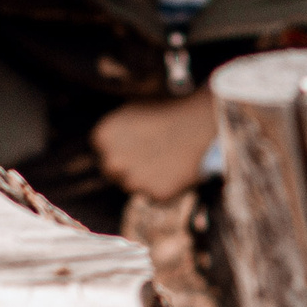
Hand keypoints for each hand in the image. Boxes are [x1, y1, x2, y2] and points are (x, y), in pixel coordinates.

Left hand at [93, 92, 219, 199]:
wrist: (204, 121)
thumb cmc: (171, 111)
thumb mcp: (133, 112)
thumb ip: (117, 133)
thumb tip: (111, 147)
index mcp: (102, 136)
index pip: (104, 152)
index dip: (123, 150)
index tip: (141, 144)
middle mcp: (113, 161)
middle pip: (113, 173)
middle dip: (130, 167)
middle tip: (155, 154)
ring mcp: (133, 180)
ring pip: (134, 186)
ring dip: (147, 178)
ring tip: (169, 158)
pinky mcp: (156, 194)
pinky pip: (156, 195)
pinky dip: (167, 186)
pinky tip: (178, 168)